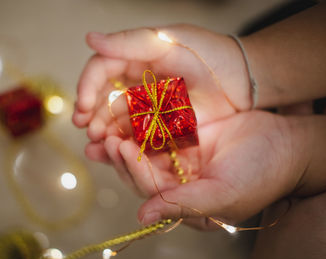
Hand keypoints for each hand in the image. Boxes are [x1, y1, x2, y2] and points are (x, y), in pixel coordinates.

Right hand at [73, 25, 251, 162]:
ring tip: (96, 144)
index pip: (101, 70)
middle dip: (91, 113)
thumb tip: (90, 39)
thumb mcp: (171, 41)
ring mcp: (147, 106)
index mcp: (135, 58)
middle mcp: (136, 82)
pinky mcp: (159, 126)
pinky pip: (135, 135)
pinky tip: (112, 151)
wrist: (243, 80)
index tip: (82, 106)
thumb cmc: (210, 54)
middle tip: (86, 128)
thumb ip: (130, 42)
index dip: (87, 86)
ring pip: (117, 119)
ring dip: (103, 131)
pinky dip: (122, 143)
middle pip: (104, 98)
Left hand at [102, 111, 309, 229]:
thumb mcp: (223, 194)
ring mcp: (181, 159)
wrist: (286, 142)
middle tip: (107, 137)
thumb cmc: (260, 174)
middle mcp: (180, 183)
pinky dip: (142, 125)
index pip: (151, 191)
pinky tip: (126, 114)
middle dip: (123, 157)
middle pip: (141, 172)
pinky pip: (158, 132)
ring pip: (145, 152)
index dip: (134, 171)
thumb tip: (141, 218)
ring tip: (107, 127)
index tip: (122, 148)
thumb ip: (182, 205)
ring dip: (126, 140)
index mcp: (186, 203)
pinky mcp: (184, 136)